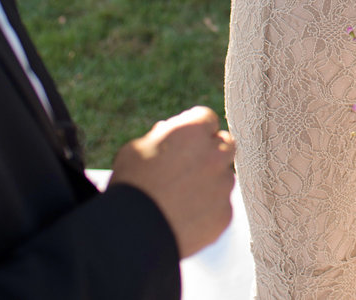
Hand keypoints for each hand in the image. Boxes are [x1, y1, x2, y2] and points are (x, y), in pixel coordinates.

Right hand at [111, 106, 236, 258]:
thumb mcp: (136, 149)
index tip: (185, 142)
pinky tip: (185, 218)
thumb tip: (168, 132)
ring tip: (182, 198)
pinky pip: (221, 206)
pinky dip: (208, 210)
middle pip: (225, 144)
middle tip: (190, 166)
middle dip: (211, 151)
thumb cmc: (130, 187)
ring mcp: (223, 185)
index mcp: (193, 132)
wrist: (133, 235)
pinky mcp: (225, 213)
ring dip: (211, 182)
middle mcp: (216, 154)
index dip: (195, 130)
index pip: (207, 119)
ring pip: (225, 177)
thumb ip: (160, 137)